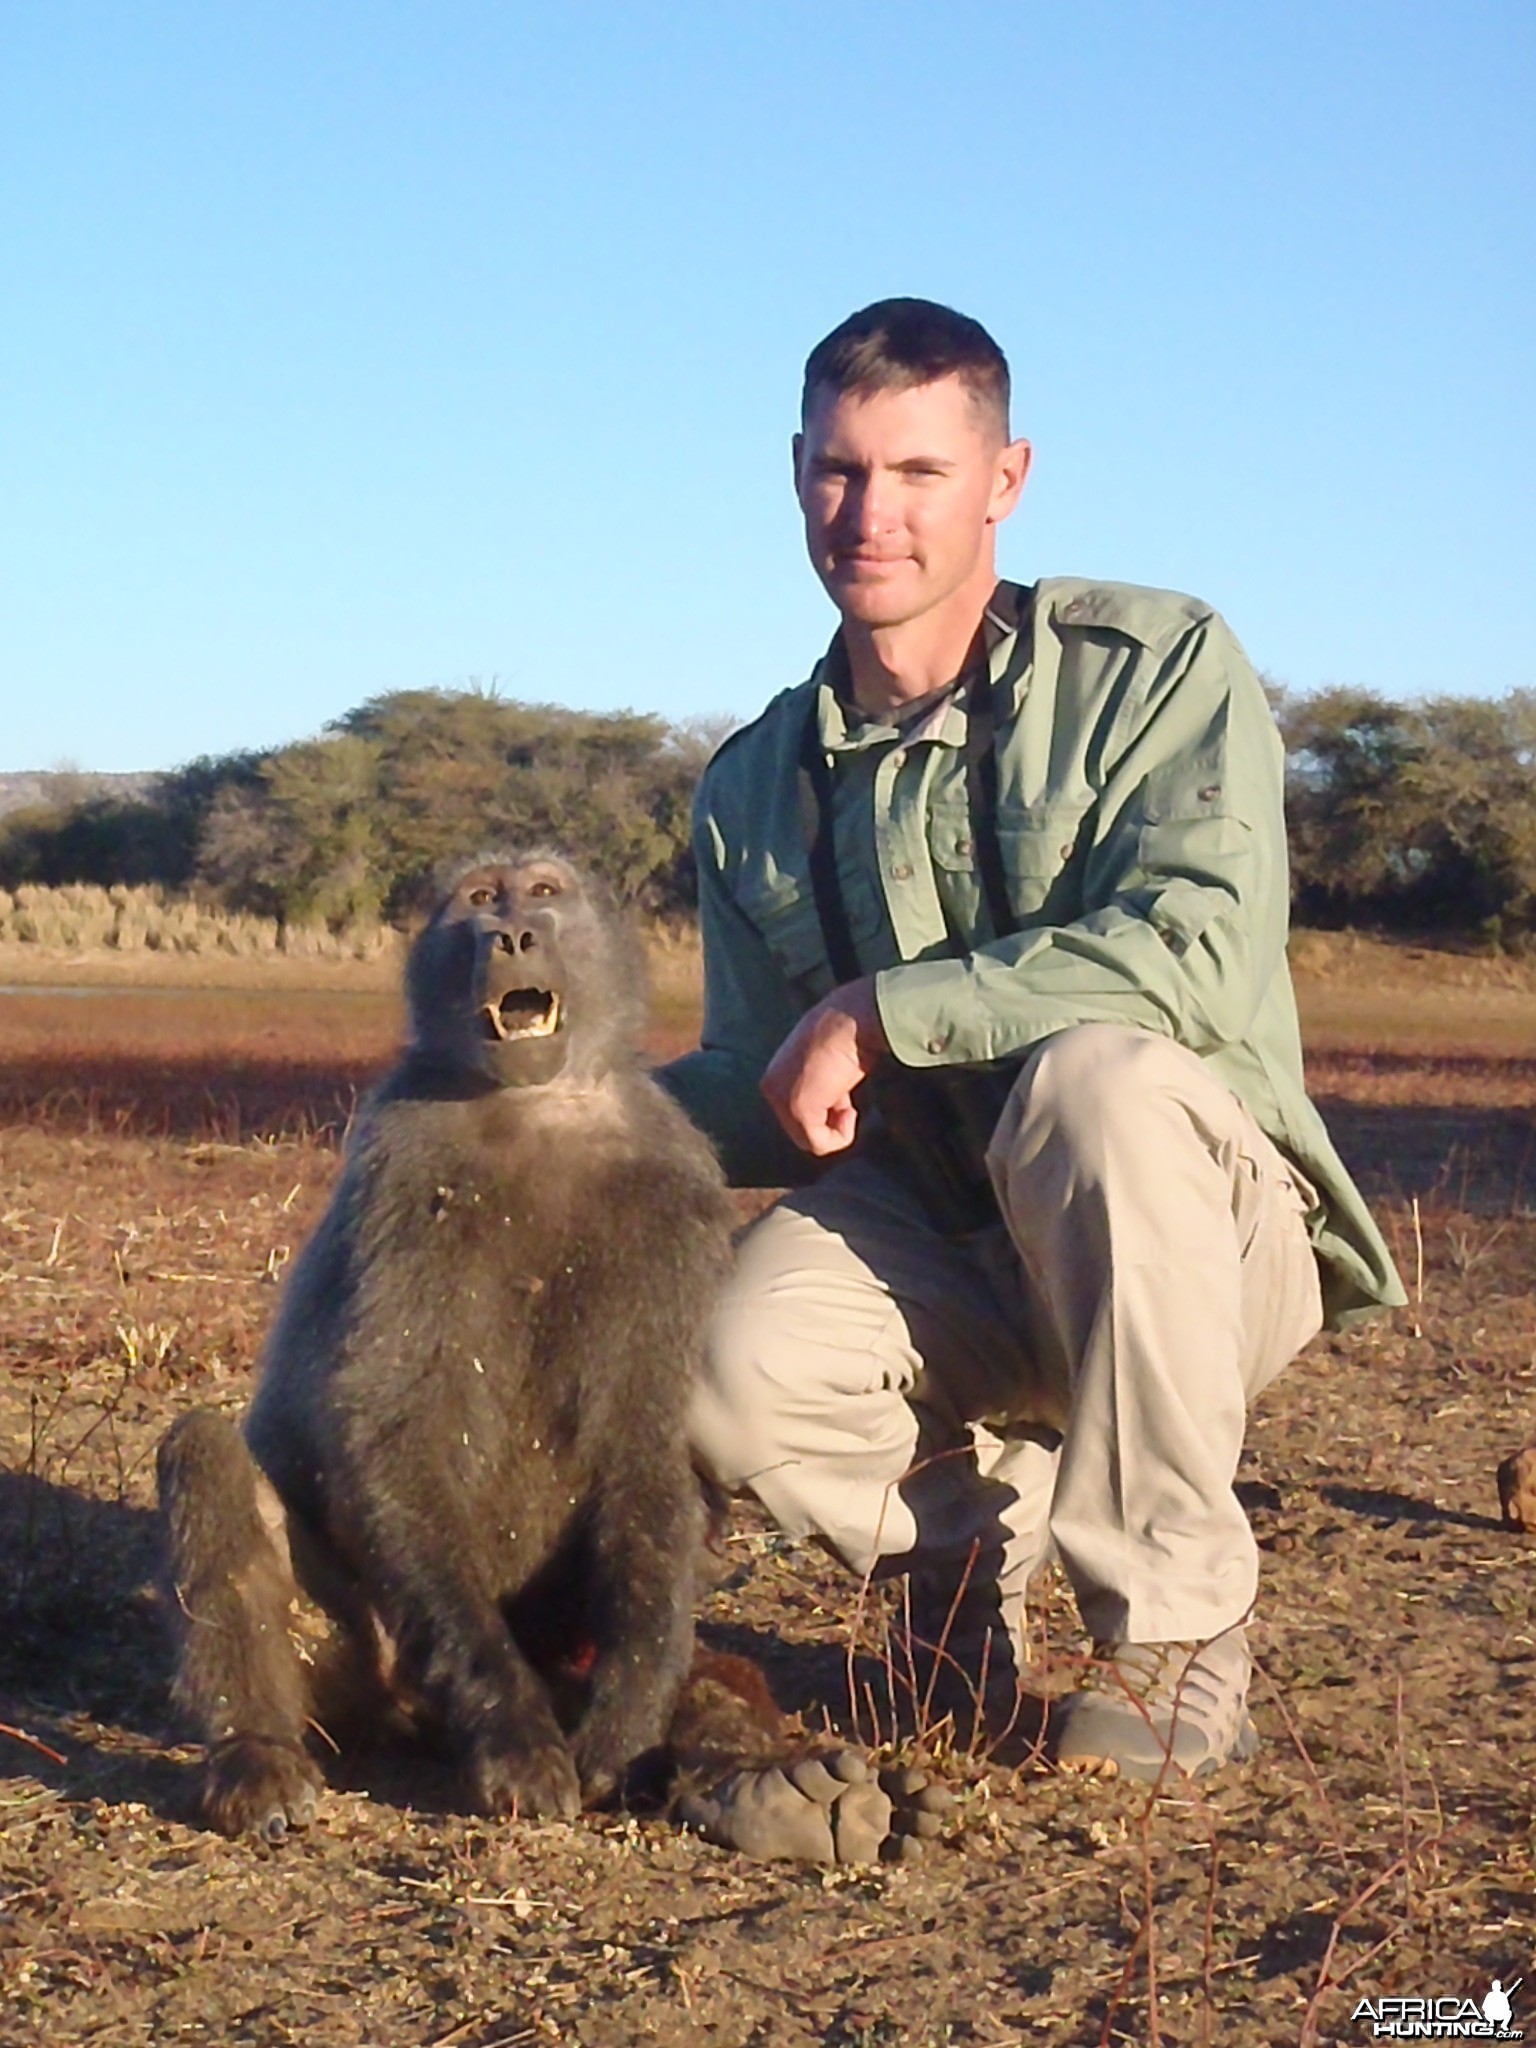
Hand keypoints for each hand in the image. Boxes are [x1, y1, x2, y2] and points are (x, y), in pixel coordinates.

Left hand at [760, 978, 886, 1155]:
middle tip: (847, 1102)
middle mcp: (771, 1087)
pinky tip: (850, 1112)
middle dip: (828, 1121)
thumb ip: (818, 1085)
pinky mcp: (799, 1109)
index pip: (794, 1114)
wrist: (852, 1020)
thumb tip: (831, 1108)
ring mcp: (782, 1100)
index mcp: (775, 1075)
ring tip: (849, 1106)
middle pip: (800, 1130)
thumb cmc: (847, 1035)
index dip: (825, 1110)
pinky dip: (841, 1137)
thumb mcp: (824, 1063)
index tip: (842, 1094)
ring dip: (836, 1130)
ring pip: (810, 1141)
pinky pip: (820, 1144)